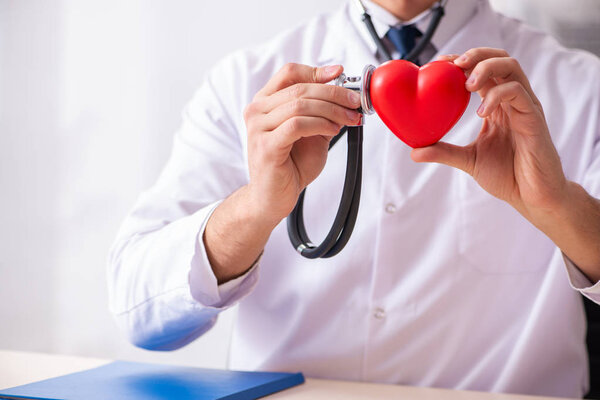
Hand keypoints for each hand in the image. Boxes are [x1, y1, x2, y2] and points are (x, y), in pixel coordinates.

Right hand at [244, 63, 361, 222]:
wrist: (274, 197)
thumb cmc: (290, 166)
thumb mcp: (310, 132)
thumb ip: (320, 112)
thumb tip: (345, 93)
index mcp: (264, 102)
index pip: (289, 73)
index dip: (316, 71)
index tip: (340, 74)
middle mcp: (256, 111)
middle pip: (300, 89)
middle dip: (334, 93)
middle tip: (354, 102)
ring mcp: (258, 128)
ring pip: (301, 105)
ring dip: (332, 110)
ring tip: (348, 119)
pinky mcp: (266, 145)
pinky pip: (298, 125)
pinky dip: (321, 124)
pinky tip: (333, 130)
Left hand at [412, 48, 567, 216]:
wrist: (532, 196)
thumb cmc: (507, 176)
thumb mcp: (468, 160)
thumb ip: (443, 152)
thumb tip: (414, 152)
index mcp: (496, 105)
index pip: (481, 70)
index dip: (461, 61)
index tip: (438, 64)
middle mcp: (512, 101)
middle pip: (499, 58)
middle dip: (475, 54)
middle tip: (452, 65)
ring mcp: (525, 107)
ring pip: (511, 67)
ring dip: (485, 68)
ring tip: (466, 84)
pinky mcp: (534, 119)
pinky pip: (518, 93)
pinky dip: (497, 95)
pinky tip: (481, 112)